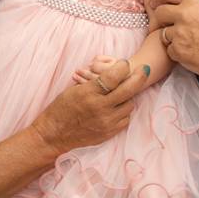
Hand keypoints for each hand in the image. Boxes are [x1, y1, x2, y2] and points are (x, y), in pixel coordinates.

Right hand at [31, 59, 148, 154]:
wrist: (54, 134)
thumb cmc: (62, 108)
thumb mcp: (75, 89)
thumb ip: (95, 81)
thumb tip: (115, 71)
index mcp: (88, 93)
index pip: (113, 76)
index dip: (123, 67)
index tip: (125, 63)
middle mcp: (100, 107)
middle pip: (128, 89)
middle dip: (139, 76)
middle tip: (144, 69)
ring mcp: (106, 121)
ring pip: (130, 104)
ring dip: (128, 96)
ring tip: (122, 92)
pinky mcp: (109, 132)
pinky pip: (125, 118)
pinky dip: (123, 111)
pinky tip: (116, 107)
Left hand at [150, 0, 198, 81]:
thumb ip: (190, 6)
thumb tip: (172, 7)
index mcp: (194, 1)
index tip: (154, 3)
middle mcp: (184, 14)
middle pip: (159, 13)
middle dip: (161, 19)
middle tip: (168, 25)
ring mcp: (180, 34)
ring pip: (163, 34)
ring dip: (172, 38)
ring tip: (191, 42)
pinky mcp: (179, 51)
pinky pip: (170, 50)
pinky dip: (178, 53)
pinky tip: (192, 53)